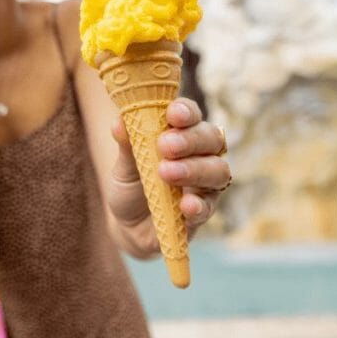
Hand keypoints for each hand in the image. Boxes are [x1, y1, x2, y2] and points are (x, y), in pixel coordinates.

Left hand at [108, 98, 230, 251]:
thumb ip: (126, 144)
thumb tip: (119, 121)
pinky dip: (199, 204)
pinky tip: (186, 205)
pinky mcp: (204, 212)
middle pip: (211, 138)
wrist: (128, 225)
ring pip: (218, 170)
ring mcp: (206, 184)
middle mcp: (200, 155)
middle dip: (190, 139)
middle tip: (165, 146)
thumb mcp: (124, 165)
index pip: (191, 115)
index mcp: (181, 134)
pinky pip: (209, 206)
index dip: (186, 112)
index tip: (173, 114)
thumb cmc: (131, 185)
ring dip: (194, 169)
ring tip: (166, 173)